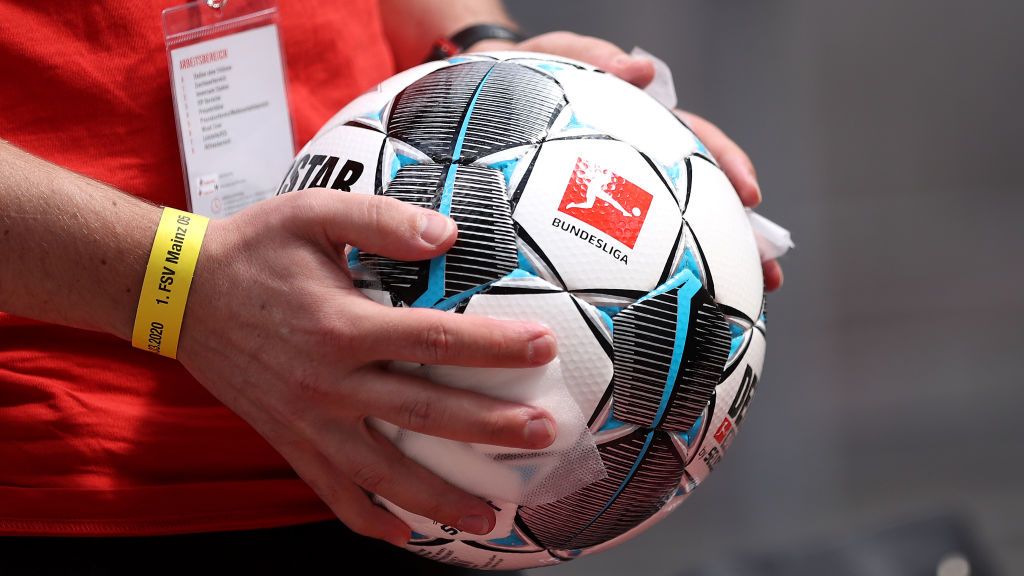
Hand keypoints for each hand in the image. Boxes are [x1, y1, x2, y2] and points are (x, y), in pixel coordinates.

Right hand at [177, 189, 558, 545]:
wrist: (179, 293)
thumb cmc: (253, 249)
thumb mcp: (314, 214)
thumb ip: (383, 221)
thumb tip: (447, 236)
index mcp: (343, 325)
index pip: (437, 338)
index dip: (496, 344)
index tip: (542, 346)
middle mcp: (330, 382)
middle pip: (425, 412)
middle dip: (490, 427)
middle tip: (543, 433)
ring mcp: (308, 421)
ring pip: (384, 472)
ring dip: (439, 497)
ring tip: (490, 515)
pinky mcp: (289, 441)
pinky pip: (331, 492)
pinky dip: (368, 518)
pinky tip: (403, 532)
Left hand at [470, 31, 783, 290]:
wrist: (479, 102)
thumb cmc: (517, 80)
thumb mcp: (550, 59)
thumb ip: (592, 56)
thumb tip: (642, 71)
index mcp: (638, 128)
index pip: (697, 143)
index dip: (728, 166)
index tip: (751, 195)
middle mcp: (639, 167)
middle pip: (703, 200)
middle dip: (740, 236)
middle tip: (767, 273)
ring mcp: (619, 197)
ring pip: (677, 235)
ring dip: (712, 268)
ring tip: (739, 305)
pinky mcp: (588, 223)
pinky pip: (627, 260)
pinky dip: (653, 289)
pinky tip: (664, 320)